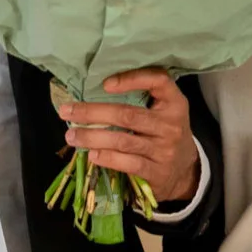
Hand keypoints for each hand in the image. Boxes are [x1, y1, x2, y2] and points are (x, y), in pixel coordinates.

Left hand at [58, 68, 197, 203]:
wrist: (184, 171)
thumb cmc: (163, 134)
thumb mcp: (162, 112)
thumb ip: (139, 100)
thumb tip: (91, 94)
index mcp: (174, 103)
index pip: (158, 81)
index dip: (132, 79)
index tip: (105, 83)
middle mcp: (171, 124)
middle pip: (128, 115)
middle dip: (93, 112)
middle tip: (67, 112)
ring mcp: (165, 150)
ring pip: (123, 140)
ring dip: (92, 138)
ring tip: (71, 136)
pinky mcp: (157, 172)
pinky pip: (128, 164)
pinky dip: (107, 158)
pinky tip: (91, 155)